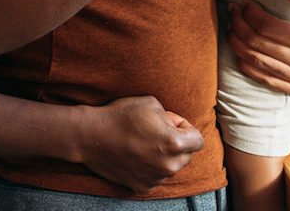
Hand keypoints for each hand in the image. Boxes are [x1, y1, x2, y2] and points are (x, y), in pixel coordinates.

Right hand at [73, 96, 202, 191]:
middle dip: (176, 142)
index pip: (198, 140)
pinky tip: (135, 154)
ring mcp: (156, 178)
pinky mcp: (143, 186)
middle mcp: (169, 165)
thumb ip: (171, 116)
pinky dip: (150, 166)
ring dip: (164, 155)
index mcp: (174, 143)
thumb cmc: (121, 115)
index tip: (171, 122)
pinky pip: (156, 175)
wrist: (92, 136)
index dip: (186, 127)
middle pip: (187, 155)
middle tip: (154, 130)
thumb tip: (176, 127)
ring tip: (142, 141)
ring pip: (171, 166)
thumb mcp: (151, 103)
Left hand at [227, 0, 289, 95]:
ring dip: (238, 42)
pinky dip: (247, 65)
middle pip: (260, 44)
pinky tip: (239, 51)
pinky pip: (266, 80)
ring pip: (258, 62)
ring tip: (232, 27)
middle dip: (240, 24)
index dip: (252, 14)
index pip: (271, 29)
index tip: (245, 3)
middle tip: (234, 10)